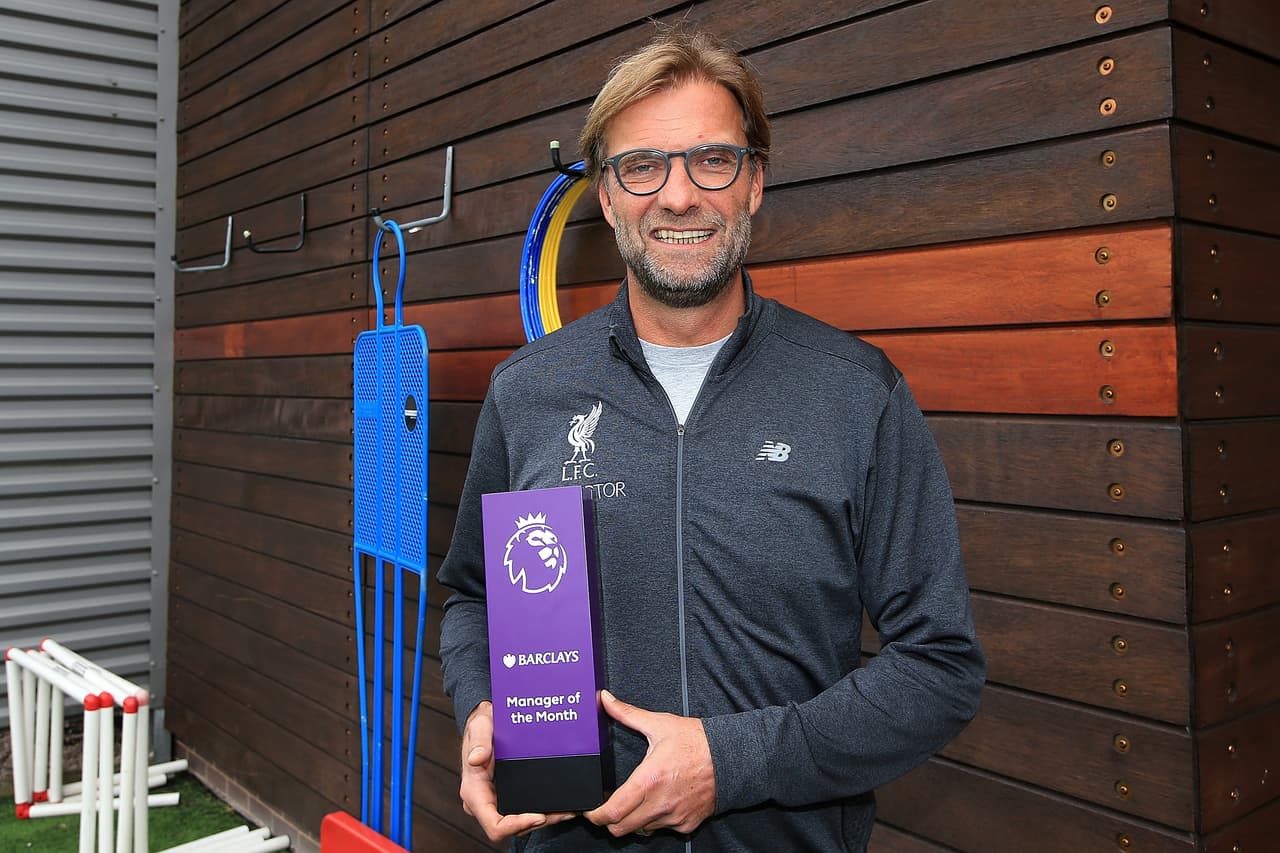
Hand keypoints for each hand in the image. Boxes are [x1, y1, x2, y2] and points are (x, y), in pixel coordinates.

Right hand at [458, 701, 573, 841]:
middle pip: (512, 827)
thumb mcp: (481, 725)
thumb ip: (479, 740)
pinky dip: (541, 810)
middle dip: (538, 822)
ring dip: (544, 819)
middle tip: (563, 813)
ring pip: (520, 823)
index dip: (517, 825)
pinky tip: (558, 804)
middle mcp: (483, 801)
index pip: (494, 824)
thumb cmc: (482, 723)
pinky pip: (522, 811)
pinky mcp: (505, 796)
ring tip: (567, 810)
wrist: (487, 719)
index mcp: (474, 790)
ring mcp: (494, 800)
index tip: (539, 816)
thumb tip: (476, 759)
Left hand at [584, 690, 715, 836]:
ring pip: (640, 830)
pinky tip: (659, 802)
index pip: (612, 812)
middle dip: (609, 820)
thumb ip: (628, 714)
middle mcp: (659, 803)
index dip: (594, 815)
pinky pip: (662, 829)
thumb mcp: (660, 724)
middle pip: (620, 829)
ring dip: (633, 820)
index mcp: (649, 780)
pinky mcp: (686, 824)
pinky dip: (655, 820)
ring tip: (636, 801)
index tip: (590, 809)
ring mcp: (674, 817)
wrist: (732, 757)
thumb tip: (606, 699)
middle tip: (609, 806)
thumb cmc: (698, 741)